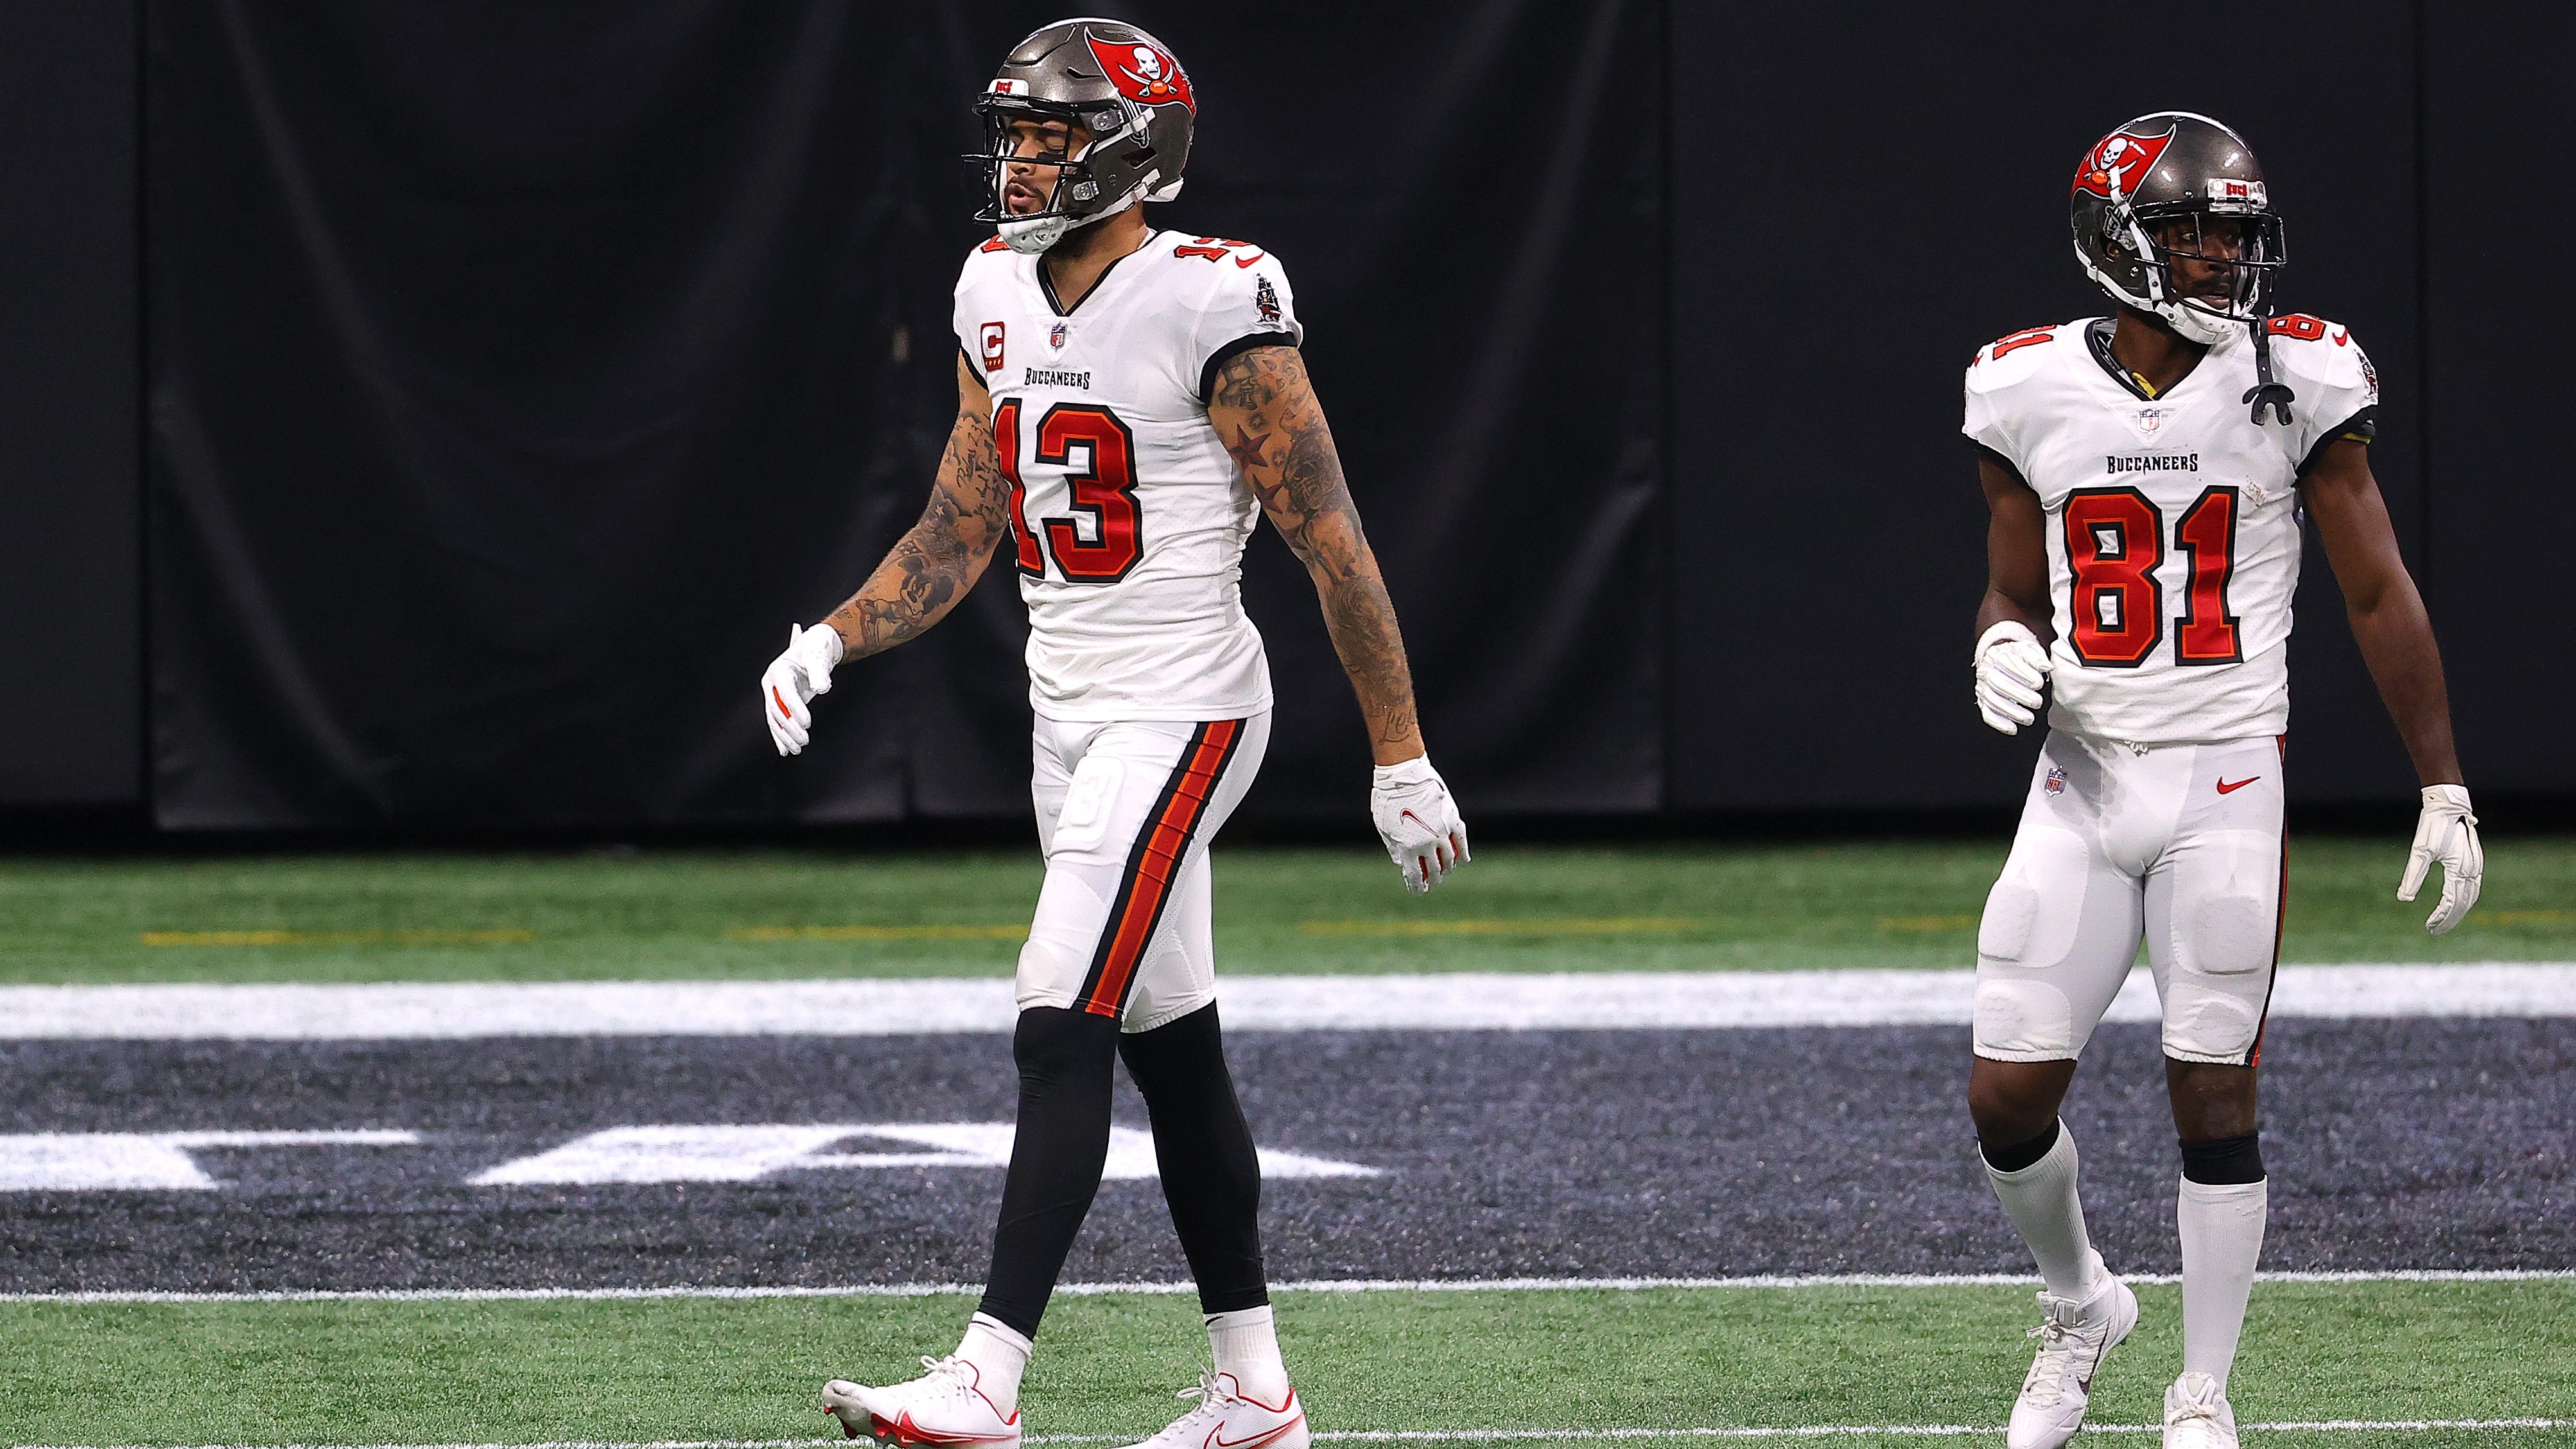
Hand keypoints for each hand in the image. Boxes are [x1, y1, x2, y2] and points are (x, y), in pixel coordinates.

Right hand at [761, 623, 843, 755]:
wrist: (816, 646)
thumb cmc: (818, 647)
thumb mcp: (819, 655)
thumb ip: (820, 672)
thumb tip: (821, 688)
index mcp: (779, 670)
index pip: (785, 693)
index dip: (795, 709)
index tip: (807, 723)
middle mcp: (773, 683)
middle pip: (777, 709)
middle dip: (789, 727)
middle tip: (805, 740)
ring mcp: (775, 693)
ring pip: (776, 719)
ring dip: (785, 736)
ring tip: (797, 750)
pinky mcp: (782, 702)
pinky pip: (779, 722)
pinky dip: (782, 737)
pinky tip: (786, 750)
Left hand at [1371, 755, 1468, 893]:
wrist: (1403, 774)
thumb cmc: (1388, 800)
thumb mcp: (1384, 829)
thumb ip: (1395, 849)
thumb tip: (1404, 865)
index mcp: (1407, 848)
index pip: (1416, 877)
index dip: (1418, 888)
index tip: (1420, 891)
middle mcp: (1426, 843)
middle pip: (1434, 870)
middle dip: (1433, 878)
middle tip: (1433, 881)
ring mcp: (1441, 832)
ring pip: (1449, 858)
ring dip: (1447, 867)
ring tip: (1444, 870)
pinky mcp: (1452, 819)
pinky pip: (1461, 841)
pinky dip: (1463, 853)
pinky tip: (1463, 860)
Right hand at [1974, 620, 2051, 734]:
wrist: (2000, 659)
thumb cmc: (2018, 657)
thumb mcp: (2029, 650)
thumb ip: (2037, 657)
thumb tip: (2046, 666)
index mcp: (1998, 655)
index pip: (2007, 663)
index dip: (2023, 674)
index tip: (2039, 683)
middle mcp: (1987, 671)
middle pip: (1997, 683)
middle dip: (2019, 695)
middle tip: (2037, 702)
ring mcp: (1983, 687)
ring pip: (1992, 700)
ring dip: (2011, 712)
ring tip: (2029, 718)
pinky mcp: (1983, 701)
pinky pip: (1987, 713)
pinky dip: (1999, 723)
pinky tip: (2012, 728)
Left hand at [2398, 783, 2481, 934]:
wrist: (2449, 805)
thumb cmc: (2433, 826)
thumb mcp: (2420, 851)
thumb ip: (2413, 876)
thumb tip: (2404, 899)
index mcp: (2460, 869)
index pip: (2452, 901)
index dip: (2441, 916)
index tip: (2428, 926)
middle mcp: (2473, 869)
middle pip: (2464, 903)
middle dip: (2449, 919)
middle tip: (2434, 931)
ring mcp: (2477, 865)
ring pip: (2471, 896)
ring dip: (2458, 911)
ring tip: (2443, 922)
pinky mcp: (2475, 861)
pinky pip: (2473, 887)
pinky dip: (2464, 899)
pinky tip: (2455, 904)